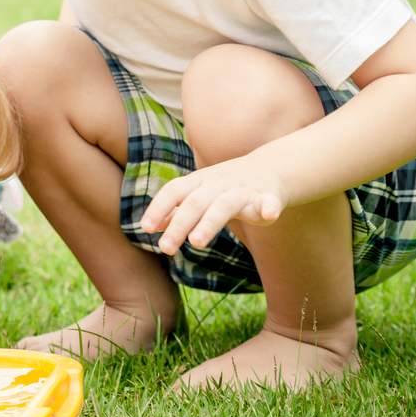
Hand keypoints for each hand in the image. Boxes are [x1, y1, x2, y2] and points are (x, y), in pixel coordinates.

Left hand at [139, 157, 287, 255]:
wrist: (269, 169)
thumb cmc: (226, 186)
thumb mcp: (198, 192)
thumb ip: (177, 209)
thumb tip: (152, 226)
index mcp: (198, 182)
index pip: (174, 191)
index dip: (159, 208)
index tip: (145, 228)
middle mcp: (217, 184)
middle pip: (194, 203)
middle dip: (179, 225)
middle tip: (165, 248)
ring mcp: (242, 190)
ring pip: (224, 205)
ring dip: (209, 223)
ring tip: (197, 242)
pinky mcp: (268, 198)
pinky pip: (269, 202)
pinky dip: (269, 207)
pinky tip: (270, 215)